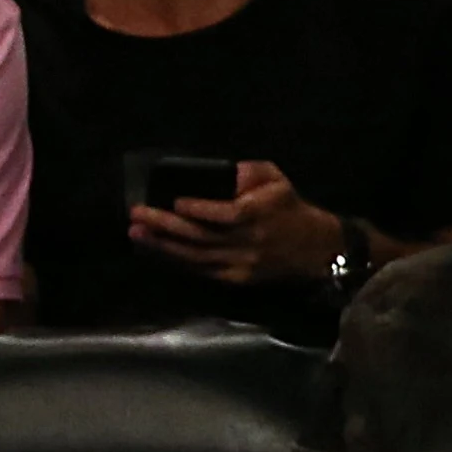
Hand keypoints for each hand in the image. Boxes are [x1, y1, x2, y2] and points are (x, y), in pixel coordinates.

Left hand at [127, 160, 345, 286]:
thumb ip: (247, 172)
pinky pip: (199, 270)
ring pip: (195, 257)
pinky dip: (175, 260)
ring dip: (162, 246)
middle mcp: (248, 242)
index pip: (225, 214)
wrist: (315, 249)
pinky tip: (155, 249)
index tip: (174, 201)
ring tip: (136, 233)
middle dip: (165, 226)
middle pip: (201, 237)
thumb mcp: (276, 180)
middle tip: (136, 216)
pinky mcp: (234, 279)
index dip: (198, 209)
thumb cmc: (287, 207)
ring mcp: (240, 265)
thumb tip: (218, 173)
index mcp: (259, 215)